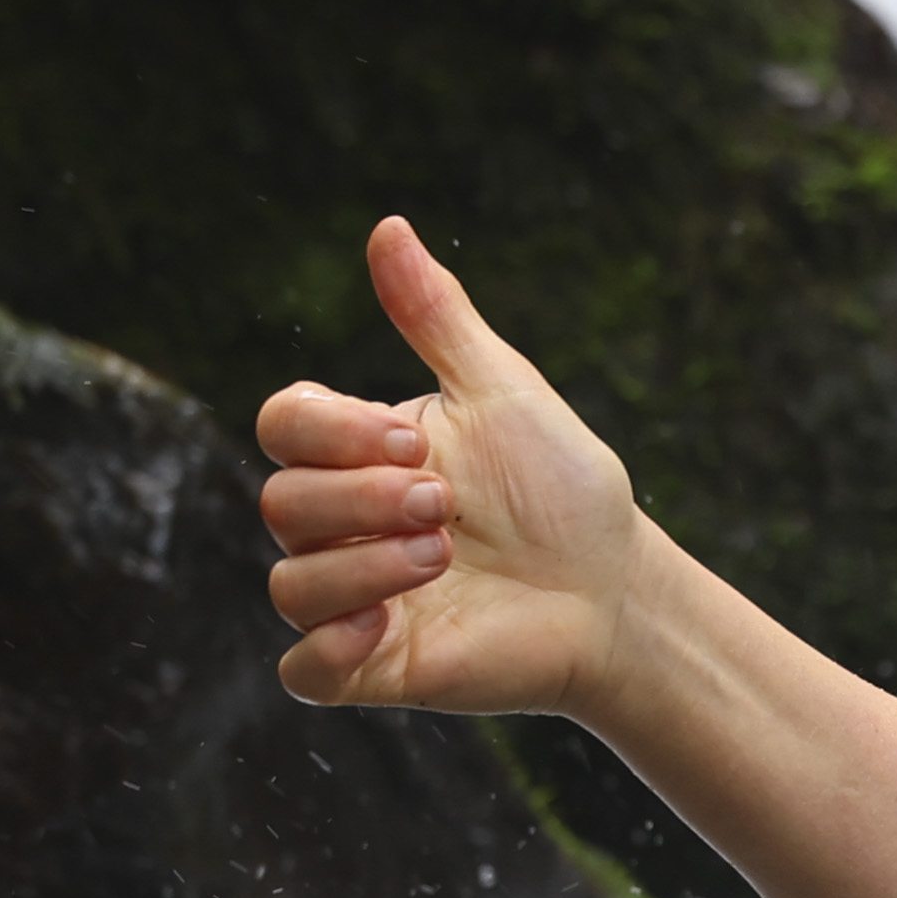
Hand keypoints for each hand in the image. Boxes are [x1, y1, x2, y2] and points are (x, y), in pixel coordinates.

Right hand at [256, 218, 649, 717]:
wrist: (616, 590)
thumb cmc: (562, 491)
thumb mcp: (504, 392)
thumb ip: (437, 318)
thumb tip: (387, 226)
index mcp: (358, 452)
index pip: (283, 423)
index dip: (332, 430)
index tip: (418, 439)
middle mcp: (340, 524)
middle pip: (280, 501)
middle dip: (362, 499)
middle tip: (445, 504)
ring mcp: (350, 598)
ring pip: (289, 584)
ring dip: (363, 567)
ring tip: (444, 555)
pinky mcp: (369, 666)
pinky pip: (302, 670)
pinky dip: (330, 646)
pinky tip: (387, 624)